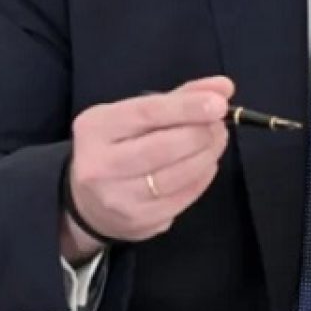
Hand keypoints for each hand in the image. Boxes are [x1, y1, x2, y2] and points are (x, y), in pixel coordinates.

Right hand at [64, 76, 232, 247]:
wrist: (87, 202)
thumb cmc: (118, 146)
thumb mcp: (135, 114)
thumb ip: (180, 98)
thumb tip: (224, 87)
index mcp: (96, 128)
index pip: (147, 113)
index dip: (187, 107)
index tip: (219, 103)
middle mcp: (100, 165)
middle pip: (162, 147)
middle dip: (200, 133)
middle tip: (220, 124)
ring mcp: (118, 198)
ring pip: (175, 176)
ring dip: (206, 155)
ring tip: (217, 140)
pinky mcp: (138, 222)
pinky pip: (181, 198)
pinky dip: (202, 178)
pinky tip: (207, 164)